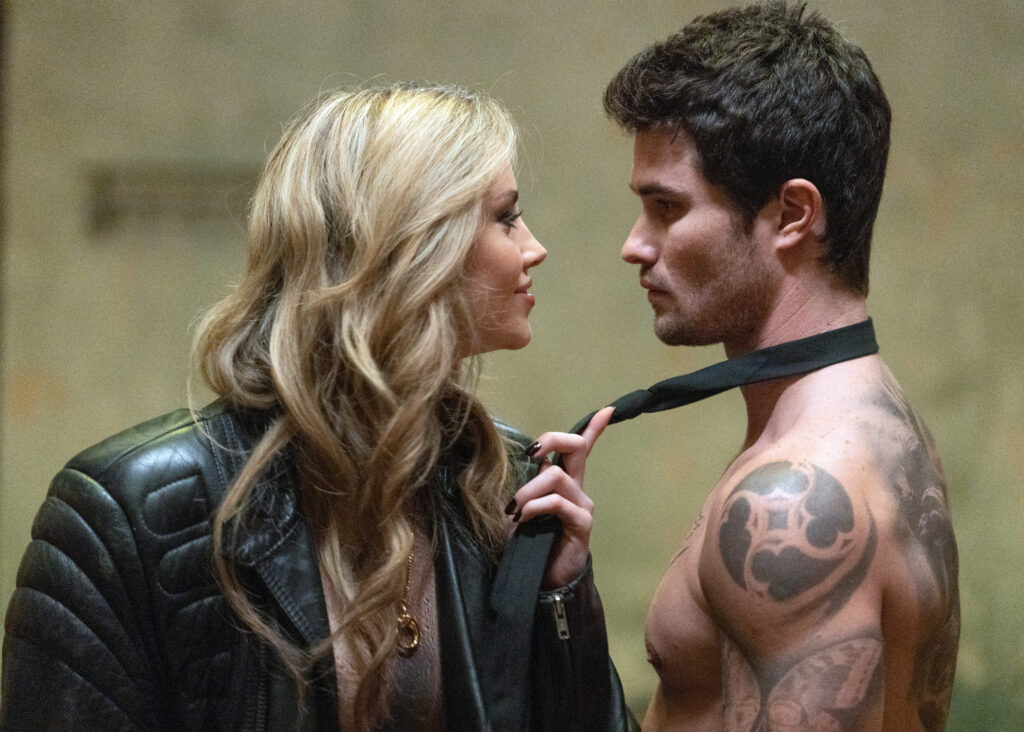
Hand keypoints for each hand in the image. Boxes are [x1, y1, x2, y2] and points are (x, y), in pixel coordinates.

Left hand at [507, 407, 614, 588]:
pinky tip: (524, 518)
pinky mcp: (581, 524)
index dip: (593, 429)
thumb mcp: (522, 509)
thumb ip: (527, 487)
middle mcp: (577, 490)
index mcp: (564, 483)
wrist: (542, 582)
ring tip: (514, 510)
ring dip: (528, 489)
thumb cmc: (531, 544)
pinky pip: (558, 502)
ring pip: (556, 476)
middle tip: (530, 454)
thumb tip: (523, 466)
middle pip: (575, 448)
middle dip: (551, 440)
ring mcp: (581, 506)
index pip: (582, 450)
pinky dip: (536, 506)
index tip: (606, 410)